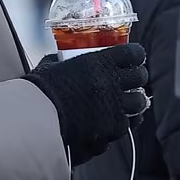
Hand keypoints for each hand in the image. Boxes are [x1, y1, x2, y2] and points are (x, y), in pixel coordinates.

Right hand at [23, 44, 150, 165]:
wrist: (39, 118)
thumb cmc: (41, 90)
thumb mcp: (51, 65)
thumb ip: (62, 61)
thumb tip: (60, 59)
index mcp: (99, 61)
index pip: (133, 53)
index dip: (136, 55)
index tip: (134, 59)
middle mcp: (112, 81)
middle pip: (140, 77)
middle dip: (137, 78)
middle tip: (131, 82)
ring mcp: (116, 105)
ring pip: (140, 102)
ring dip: (134, 102)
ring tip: (126, 104)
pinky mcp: (114, 126)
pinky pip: (128, 124)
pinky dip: (123, 122)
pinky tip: (115, 122)